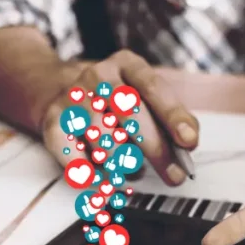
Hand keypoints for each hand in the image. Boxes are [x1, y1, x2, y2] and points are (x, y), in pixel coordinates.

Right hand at [38, 50, 199, 185]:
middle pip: (130, 114)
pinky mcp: (55, 122)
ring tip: (129, 169)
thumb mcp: (146, 98)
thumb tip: (188, 143)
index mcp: (127, 64)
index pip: (154, 88)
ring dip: (123, 164)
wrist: (60, 90)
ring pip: (105, 141)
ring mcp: (73, 97)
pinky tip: (102, 180)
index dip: (173, 116)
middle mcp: (98, 76)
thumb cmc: (115, 103)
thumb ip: (171, 118)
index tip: (189, 141)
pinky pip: (74, 157)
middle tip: (174, 176)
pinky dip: (91, 174)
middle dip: (156, 149)